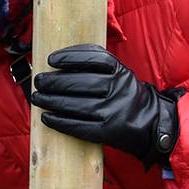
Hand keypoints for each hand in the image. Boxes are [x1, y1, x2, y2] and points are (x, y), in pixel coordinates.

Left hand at [27, 43, 178, 161]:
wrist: (151, 122)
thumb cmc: (125, 94)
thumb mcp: (120, 73)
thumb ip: (97, 63)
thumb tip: (60, 60)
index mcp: (120, 71)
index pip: (93, 58)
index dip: (70, 57)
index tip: (51, 60)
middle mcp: (118, 89)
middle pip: (81, 82)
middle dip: (54, 82)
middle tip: (39, 81)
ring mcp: (113, 111)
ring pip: (77, 105)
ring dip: (52, 101)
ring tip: (37, 98)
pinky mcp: (108, 131)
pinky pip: (79, 126)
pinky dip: (60, 122)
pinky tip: (47, 117)